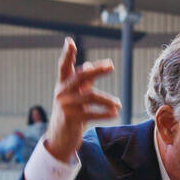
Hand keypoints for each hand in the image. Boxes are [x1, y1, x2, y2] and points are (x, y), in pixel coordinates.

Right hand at [44, 38, 121, 163]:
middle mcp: (61, 92)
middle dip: (96, 70)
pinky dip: (105, 113)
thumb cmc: (71, 114)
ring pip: (90, 96)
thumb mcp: (76, 97)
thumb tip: (89, 65)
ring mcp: (65, 105)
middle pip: (80, 77)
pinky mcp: (70, 118)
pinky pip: (91, 113)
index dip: (67, 54)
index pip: (63, 66)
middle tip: (111, 66)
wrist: (60, 138)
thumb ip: (83, 83)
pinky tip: (115, 113)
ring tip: (119, 104)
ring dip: (107, 100)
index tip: (70, 41)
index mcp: (62, 84)